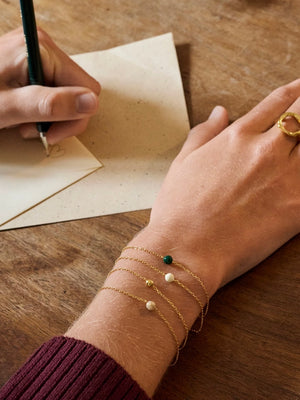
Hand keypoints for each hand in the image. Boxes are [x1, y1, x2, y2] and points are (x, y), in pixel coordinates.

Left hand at [0, 28, 99, 143]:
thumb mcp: (9, 107)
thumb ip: (50, 104)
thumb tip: (90, 103)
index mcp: (41, 51)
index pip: (88, 89)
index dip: (75, 116)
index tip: (50, 131)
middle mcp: (43, 48)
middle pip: (79, 93)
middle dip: (61, 118)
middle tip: (36, 129)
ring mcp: (38, 57)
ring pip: (68, 96)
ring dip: (51, 116)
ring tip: (24, 121)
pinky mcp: (33, 66)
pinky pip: (54, 92)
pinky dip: (43, 109)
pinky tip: (25, 113)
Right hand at [147, 79, 299, 293]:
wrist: (185, 249)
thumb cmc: (180, 211)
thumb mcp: (183, 163)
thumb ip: (204, 133)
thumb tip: (219, 113)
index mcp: (238, 137)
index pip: (278, 102)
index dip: (295, 91)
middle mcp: (265, 151)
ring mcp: (285, 177)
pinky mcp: (298, 207)